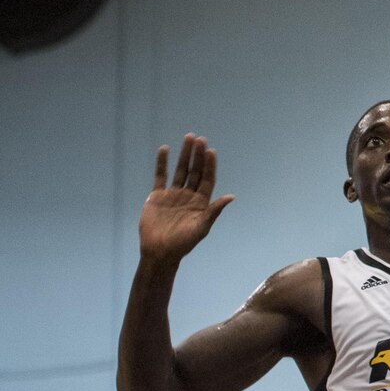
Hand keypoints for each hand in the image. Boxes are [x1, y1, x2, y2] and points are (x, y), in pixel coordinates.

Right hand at [139, 134, 233, 265]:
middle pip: (195, 170)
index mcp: (201, 201)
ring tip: (188, 138)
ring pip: (180, 170)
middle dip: (198, 155)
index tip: (211, 151)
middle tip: (199, 139)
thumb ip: (214, 211)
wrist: (159, 252)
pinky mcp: (157, 196)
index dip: (210, 165)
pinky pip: (160, 176)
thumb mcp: (201, 227)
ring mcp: (173, 194)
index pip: (207, 178)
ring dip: (184, 155)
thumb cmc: (183, 243)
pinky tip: (165, 149)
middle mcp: (189, 195)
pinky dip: (162, 163)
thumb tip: (231, 196)